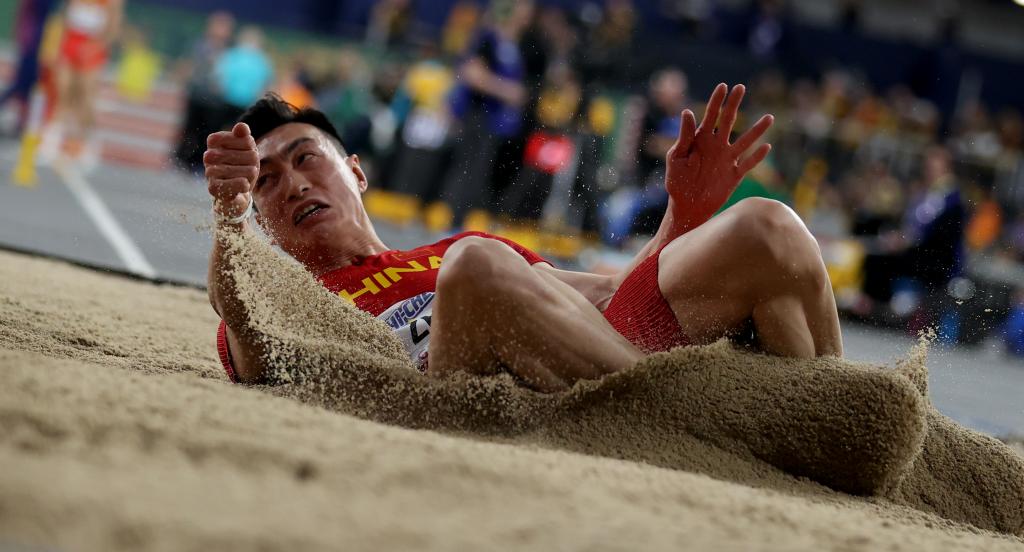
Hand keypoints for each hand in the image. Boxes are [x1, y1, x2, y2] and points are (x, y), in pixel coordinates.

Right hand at [204, 123, 258, 220]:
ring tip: (244, 177)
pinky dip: (245, 185)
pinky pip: (240, 183)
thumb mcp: (246, 148)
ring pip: (249, 171)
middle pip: (251, 155)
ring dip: (251, 176)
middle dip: (254, 163)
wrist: (231, 191)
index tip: (246, 152)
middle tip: (248, 168)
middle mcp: (209, 155)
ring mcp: (210, 172)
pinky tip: (243, 185)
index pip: (247, 140)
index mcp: (214, 140)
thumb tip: (241, 127)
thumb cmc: (239, 165)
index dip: (252, 148)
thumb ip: (243, 135)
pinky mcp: (213, 188)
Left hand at [665, 83, 774, 230]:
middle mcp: (717, 145)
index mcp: (701, 139)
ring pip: (745, 141)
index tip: (723, 86)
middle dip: (734, 104)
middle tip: (741, 87)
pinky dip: (757, 157)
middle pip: (728, 120)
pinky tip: (767, 147)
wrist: (687, 206)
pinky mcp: (734, 175)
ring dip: (757, 130)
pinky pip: (748, 164)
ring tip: (769, 118)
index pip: (710, 115)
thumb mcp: (677, 157)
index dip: (717, 100)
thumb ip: (684, 136)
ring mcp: (727, 159)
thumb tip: (687, 112)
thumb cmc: (677, 180)